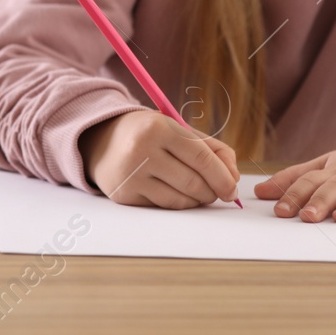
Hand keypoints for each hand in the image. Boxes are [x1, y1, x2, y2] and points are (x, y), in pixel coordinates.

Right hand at [79, 109, 239, 208]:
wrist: (101, 141)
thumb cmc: (149, 134)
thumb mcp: (177, 129)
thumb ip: (210, 148)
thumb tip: (234, 176)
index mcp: (159, 128)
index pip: (201, 158)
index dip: (223, 176)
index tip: (233, 187)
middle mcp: (142, 151)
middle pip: (193, 182)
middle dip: (213, 192)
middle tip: (219, 192)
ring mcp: (131, 175)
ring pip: (180, 199)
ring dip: (197, 200)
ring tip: (199, 192)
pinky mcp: (125, 195)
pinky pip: (163, 206)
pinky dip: (178, 203)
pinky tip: (178, 193)